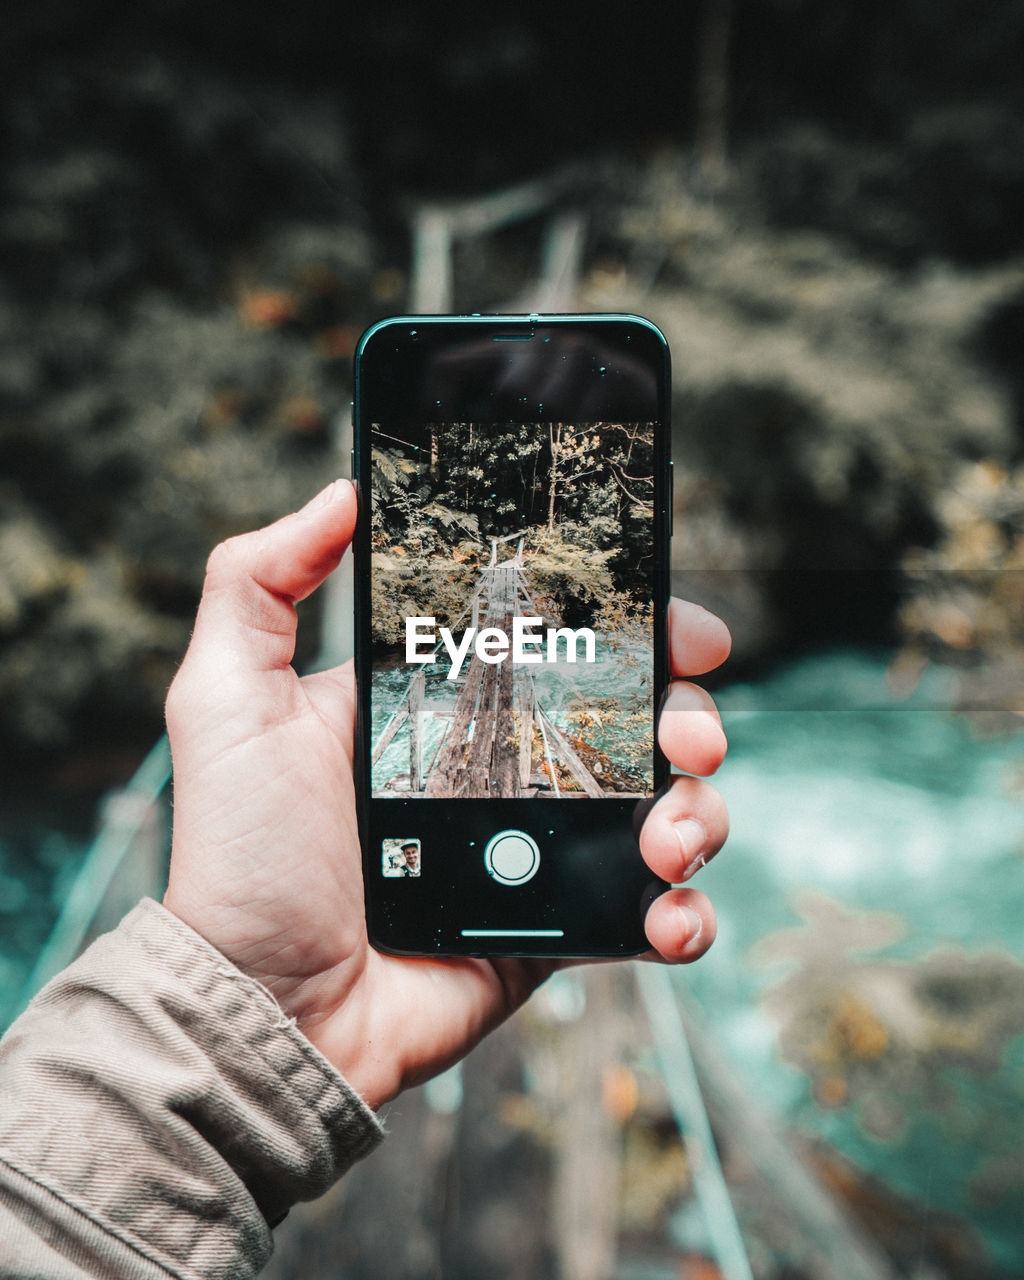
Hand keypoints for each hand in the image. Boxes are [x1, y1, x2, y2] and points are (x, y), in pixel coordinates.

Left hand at [163, 480, 729, 1109]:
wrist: (267, 1008)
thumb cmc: (243, 855)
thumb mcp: (229, 698)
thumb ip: (258, 582)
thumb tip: (342, 492)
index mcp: (454, 704)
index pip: (567, 645)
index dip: (639, 628)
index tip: (684, 628)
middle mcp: (509, 768)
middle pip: (642, 721)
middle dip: (691, 720)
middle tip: (689, 738)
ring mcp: (544, 851)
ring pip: (670, 809)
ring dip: (699, 816)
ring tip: (669, 843)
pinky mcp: (563, 929)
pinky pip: (656, 913)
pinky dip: (687, 914)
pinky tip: (668, 917)